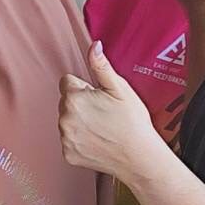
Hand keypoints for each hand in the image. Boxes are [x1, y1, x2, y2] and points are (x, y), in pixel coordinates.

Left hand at [58, 43, 163, 183]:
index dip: (85, 88)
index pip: (67, 82)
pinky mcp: (68, 154)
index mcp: (74, 98)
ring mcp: (65, 138)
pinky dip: (80, 141)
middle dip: (81, 104)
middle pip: (66, 102)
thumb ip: (101, 66)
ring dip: (79, 122)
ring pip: (67, 121)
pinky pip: (69, 141)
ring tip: (102, 128)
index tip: (99, 97)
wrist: (140, 158)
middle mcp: (64, 118)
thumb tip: (93, 46)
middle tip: (103, 114)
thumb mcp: (120, 89)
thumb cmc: (133, 122)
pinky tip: (98, 142)